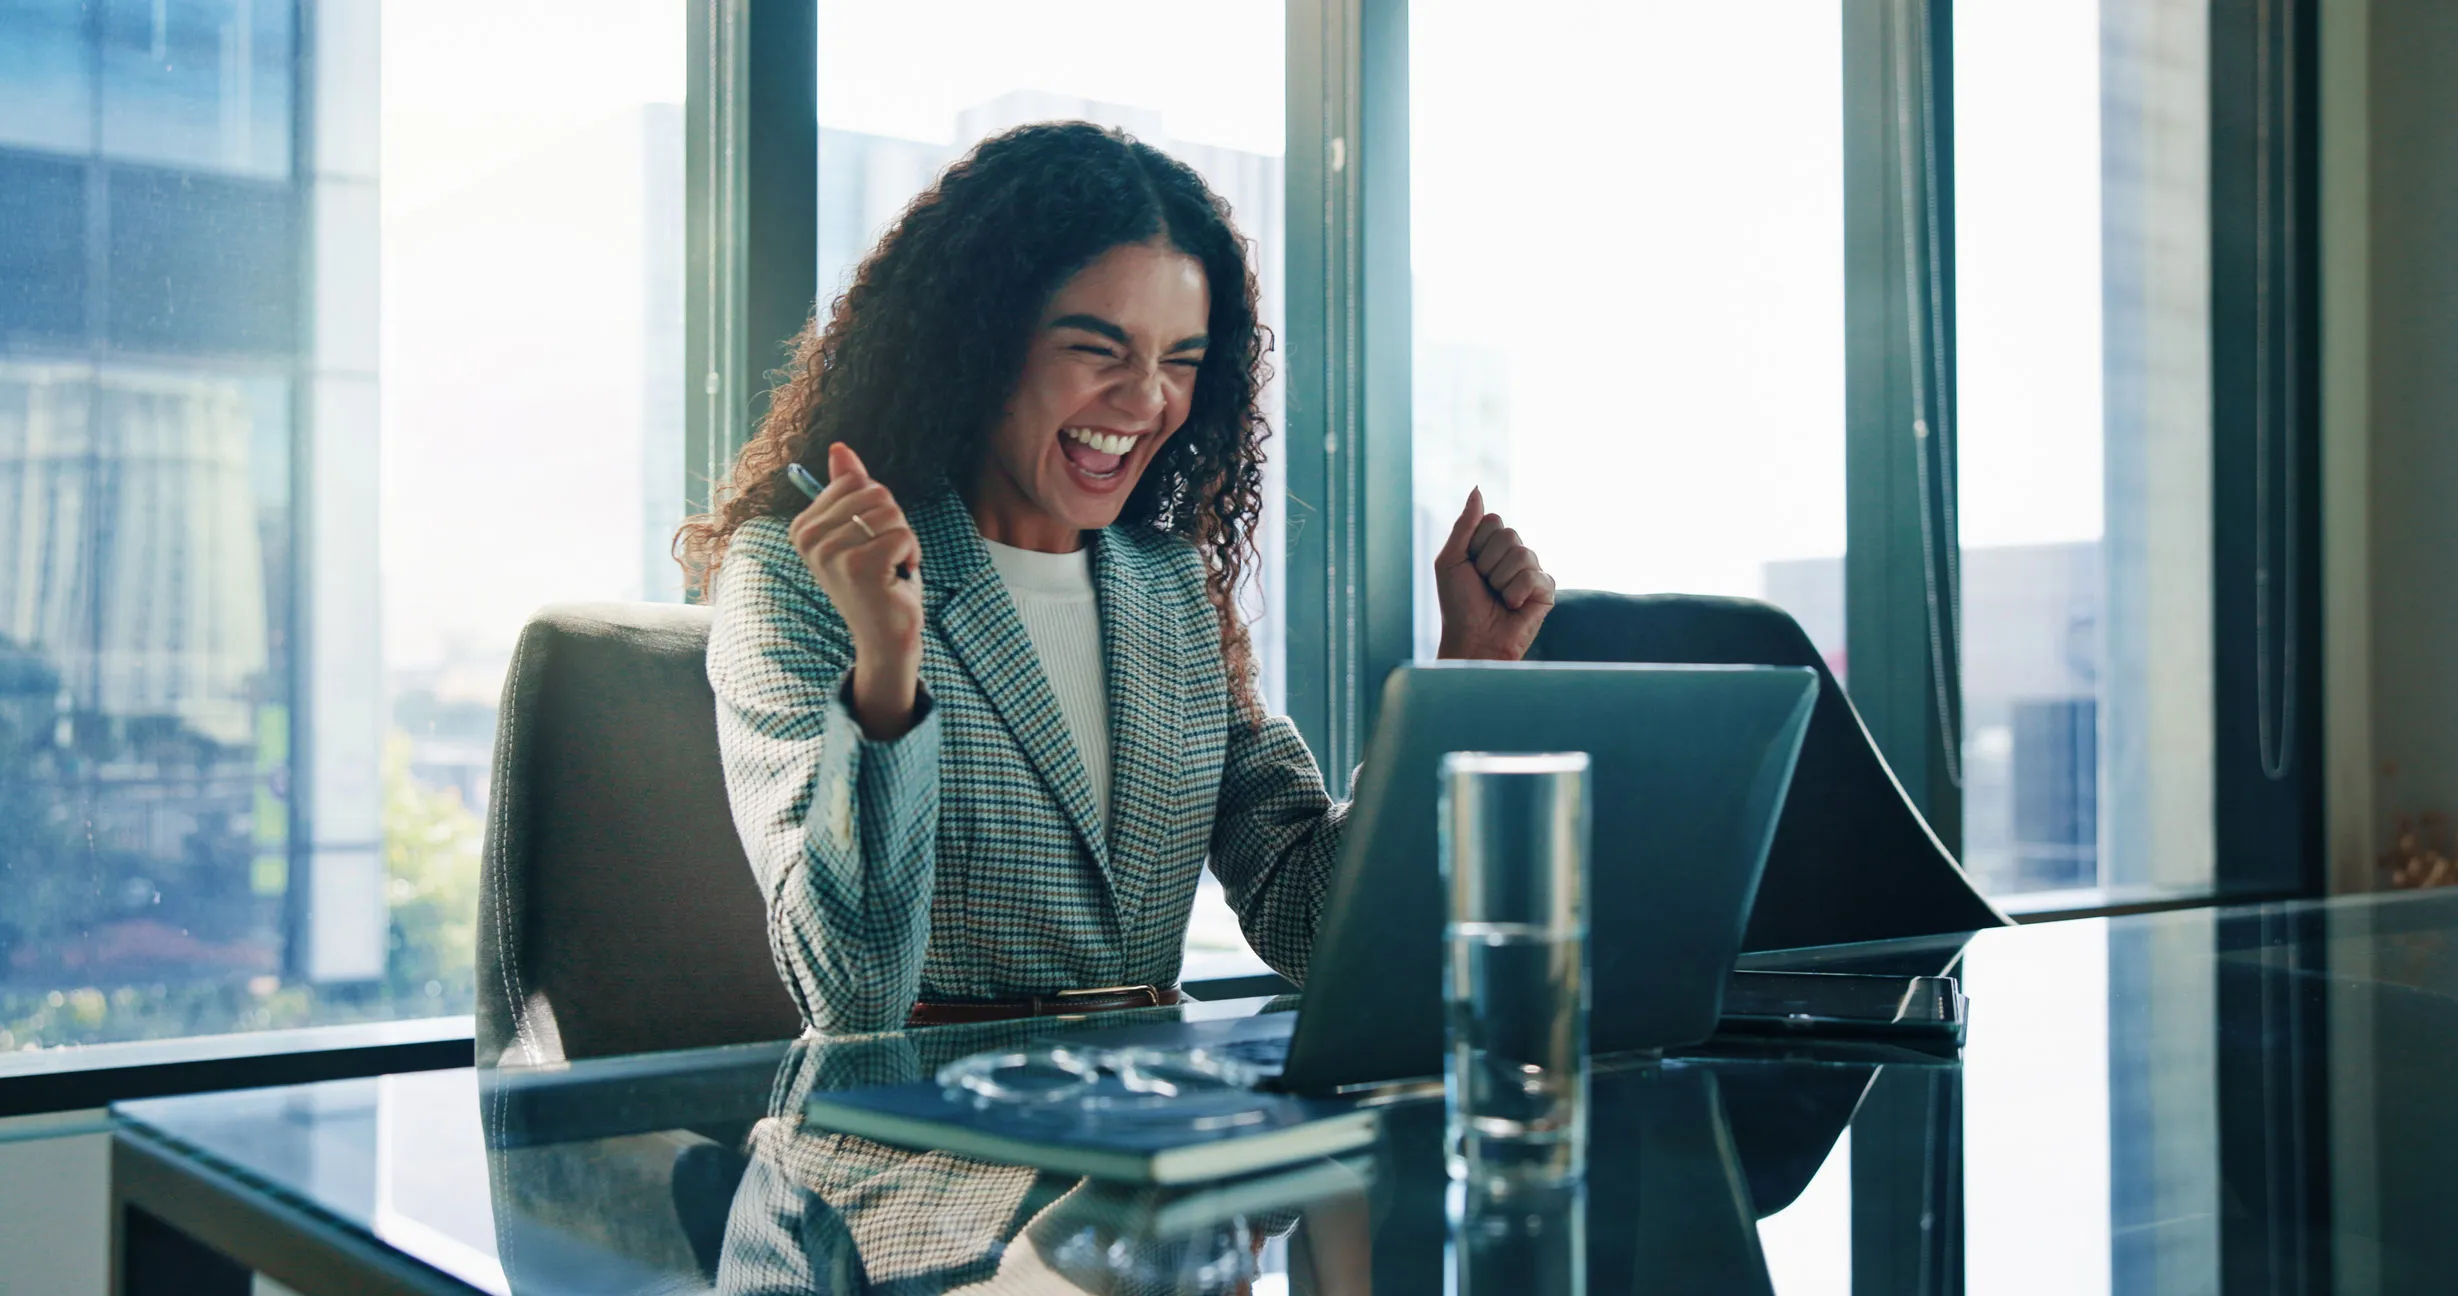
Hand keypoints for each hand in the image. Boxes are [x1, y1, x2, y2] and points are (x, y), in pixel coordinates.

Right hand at [789, 443, 924, 737]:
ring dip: (903, 539)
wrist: (884, 634)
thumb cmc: (877, 580)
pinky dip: (911, 555)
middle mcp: (809, 539)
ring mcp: (830, 554)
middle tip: (884, 556)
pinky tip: (896, 578)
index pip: (854, 480)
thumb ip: (848, 489)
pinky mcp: (858, 568)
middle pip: (875, 493)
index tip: (870, 539)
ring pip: (891, 513)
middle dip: (894, 522)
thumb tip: (840, 448)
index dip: (877, 506)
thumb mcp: (861, 529)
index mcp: (803, 526)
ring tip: (889, 567)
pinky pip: (904, 535)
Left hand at [1433, 487, 1555, 660]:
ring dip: (1500, 581)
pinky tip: (1513, 607)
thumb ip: (1465, 525)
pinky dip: (1515, 594)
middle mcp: (1515, 554)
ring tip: (1497, 598)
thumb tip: (1477, 489)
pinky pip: (1534, 576)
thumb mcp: (1451, 560)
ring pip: (1522, 554)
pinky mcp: (1546, 590)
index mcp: (1493, 545)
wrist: (1472, 640)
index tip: (1469, 566)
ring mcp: (1532, 571)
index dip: (1476, 544)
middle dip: (1487, 563)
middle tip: (1484, 585)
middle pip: (1509, 534)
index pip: (1493, 520)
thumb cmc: (1458, 604)